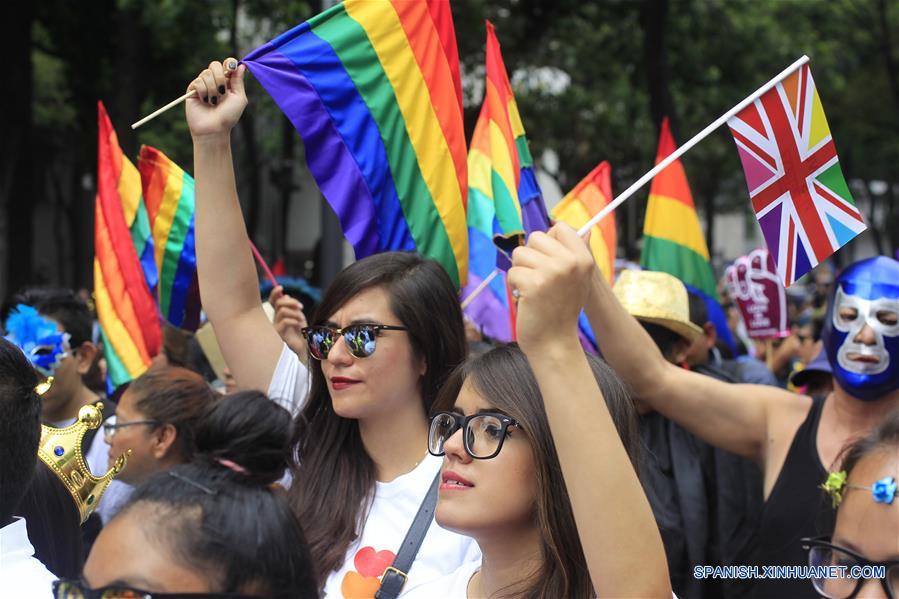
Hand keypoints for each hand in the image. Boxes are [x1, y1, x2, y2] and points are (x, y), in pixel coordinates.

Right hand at [185, 58, 247, 139]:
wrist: (214, 128)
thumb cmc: (228, 116)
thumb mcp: (239, 98)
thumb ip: (239, 81)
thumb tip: (241, 65)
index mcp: (228, 81)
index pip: (227, 64)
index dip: (229, 63)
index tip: (232, 68)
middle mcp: (215, 81)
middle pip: (215, 65)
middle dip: (220, 77)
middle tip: (222, 92)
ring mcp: (203, 84)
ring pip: (206, 73)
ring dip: (212, 89)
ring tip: (213, 102)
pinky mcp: (192, 89)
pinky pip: (198, 82)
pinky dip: (204, 92)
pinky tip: (204, 101)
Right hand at [269, 286, 307, 359]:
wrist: (304, 348)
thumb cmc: (302, 333)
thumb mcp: (298, 317)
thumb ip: (292, 307)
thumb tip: (285, 296)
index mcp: (279, 315)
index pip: (272, 301)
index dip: (274, 293)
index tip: (281, 287)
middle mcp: (274, 319)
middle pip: (278, 303)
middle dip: (291, 302)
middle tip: (301, 307)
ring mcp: (274, 327)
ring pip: (282, 311)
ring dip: (295, 313)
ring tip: (302, 319)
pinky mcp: (278, 334)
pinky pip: (284, 321)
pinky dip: (293, 320)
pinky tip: (299, 325)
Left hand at [508, 223, 595, 351]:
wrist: (554, 342)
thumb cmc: (561, 308)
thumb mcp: (577, 279)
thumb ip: (570, 253)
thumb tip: (563, 228)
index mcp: (584, 258)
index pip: (560, 228)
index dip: (548, 242)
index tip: (547, 260)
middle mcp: (571, 262)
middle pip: (536, 237)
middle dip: (530, 257)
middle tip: (539, 279)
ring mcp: (553, 272)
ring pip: (520, 253)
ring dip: (521, 271)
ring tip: (533, 289)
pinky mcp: (534, 284)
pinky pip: (512, 272)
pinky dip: (514, 286)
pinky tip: (526, 298)